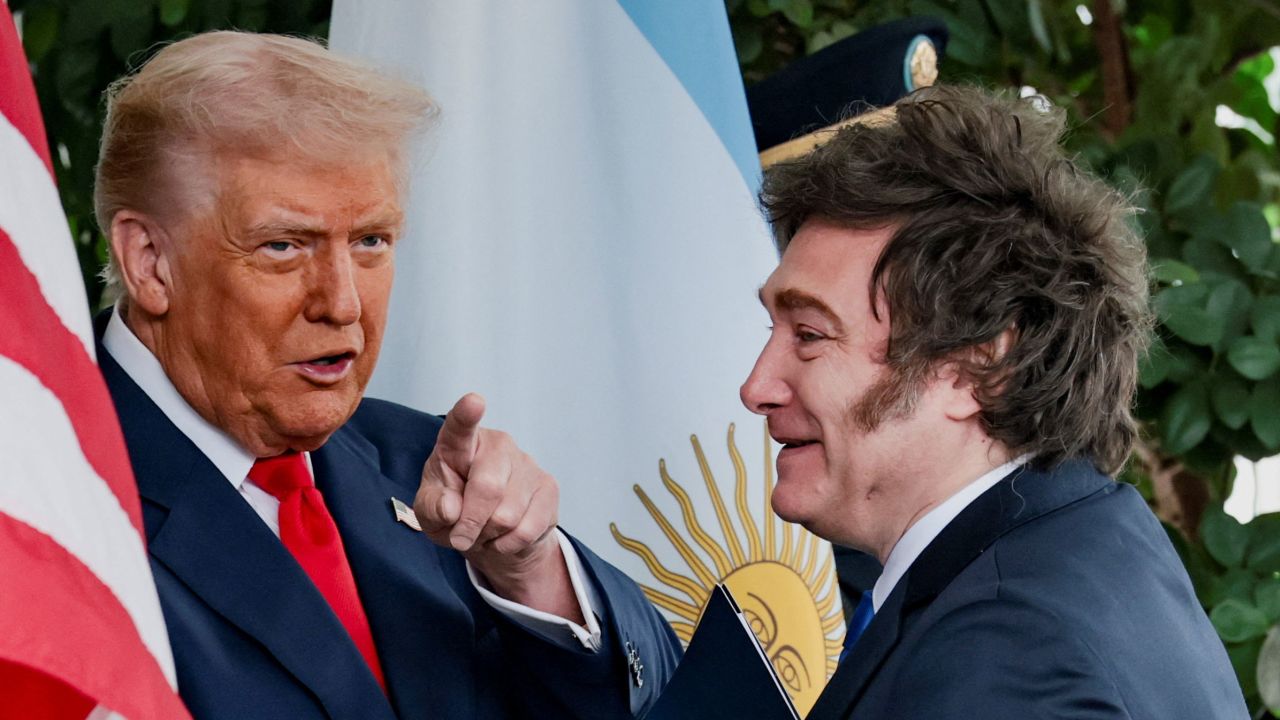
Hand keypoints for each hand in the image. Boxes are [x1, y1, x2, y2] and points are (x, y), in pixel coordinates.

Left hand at [414, 393, 580, 620]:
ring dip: (489, 535)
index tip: (474, 402)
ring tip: (484, 530)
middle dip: (470, 523)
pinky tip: (503, 536)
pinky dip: (508, 544)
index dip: (467, 414)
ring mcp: (527, 464)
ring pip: (507, 515)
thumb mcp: (430, 511)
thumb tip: (451, 508)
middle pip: (488, 488)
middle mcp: (498, 445)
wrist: (490, 533)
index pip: (461, 427)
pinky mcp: (548, 487)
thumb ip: (432, 507)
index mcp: (460, 444)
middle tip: (460, 537)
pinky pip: (527, 529)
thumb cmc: (454, 510)